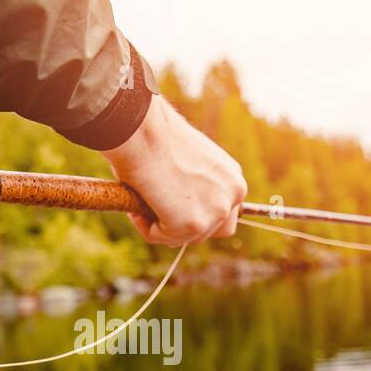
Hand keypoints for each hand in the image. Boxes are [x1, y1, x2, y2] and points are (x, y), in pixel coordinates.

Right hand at [102, 95, 246, 245]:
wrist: (145, 132)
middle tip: (158, 214)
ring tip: (143, 205)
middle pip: (213, 232)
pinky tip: (137, 207)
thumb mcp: (188, 161)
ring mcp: (215, 212)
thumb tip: (179, 203)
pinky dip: (146, 228)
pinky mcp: (193, 225)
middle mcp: (233, 195)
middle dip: (185, 227)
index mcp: (233, 177)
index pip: (225, 212)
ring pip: (186, 237)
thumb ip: (195, 184)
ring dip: (163, 228)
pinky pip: (162, 238)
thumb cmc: (157, 138)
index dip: (200, 215)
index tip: (176, 211)